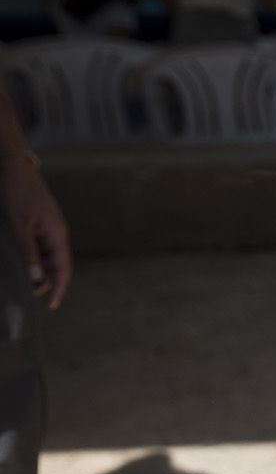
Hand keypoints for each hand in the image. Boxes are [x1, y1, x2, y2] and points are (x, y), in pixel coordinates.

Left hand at [0, 155, 70, 309]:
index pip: (63, 268)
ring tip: (25, 284)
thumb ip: (29, 252)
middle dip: (47, 283)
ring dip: (40, 272)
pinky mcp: (40, 225)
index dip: (59, 287)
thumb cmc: (18, 194)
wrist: (14, 167)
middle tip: (30, 297)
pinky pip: (41, 248)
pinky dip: (34, 260)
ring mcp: (49, 229)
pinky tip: (25, 264)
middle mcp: (57, 234)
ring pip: (48, 258)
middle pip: (57, 265)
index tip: (52, 305)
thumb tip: (36, 278)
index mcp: (57, 235)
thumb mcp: (20, 225)